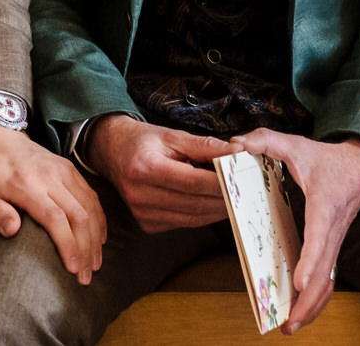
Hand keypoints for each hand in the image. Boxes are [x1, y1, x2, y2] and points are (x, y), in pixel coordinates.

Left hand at [0, 120, 105, 283]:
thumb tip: (13, 232)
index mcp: (25, 183)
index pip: (55, 217)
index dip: (68, 245)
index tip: (73, 269)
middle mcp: (49, 175)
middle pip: (78, 215)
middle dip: (86, 249)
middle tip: (86, 276)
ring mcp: (62, 170)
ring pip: (89, 206)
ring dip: (95, 237)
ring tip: (95, 264)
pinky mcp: (68, 168)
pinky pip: (91, 195)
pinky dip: (99, 219)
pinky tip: (99, 238)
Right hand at [85, 115, 235, 232]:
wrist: (113, 152)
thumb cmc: (144, 141)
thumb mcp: (173, 136)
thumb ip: (205, 146)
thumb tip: (235, 153)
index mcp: (146, 168)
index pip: (194, 182)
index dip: (221, 183)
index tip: (243, 178)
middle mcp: (140, 194)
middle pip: (195, 203)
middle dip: (224, 199)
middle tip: (246, 191)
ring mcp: (142, 212)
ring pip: (192, 218)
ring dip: (217, 211)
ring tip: (235, 199)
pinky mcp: (146, 224)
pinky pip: (182, 223)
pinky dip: (202, 216)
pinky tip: (213, 205)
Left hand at [233, 130, 359, 333]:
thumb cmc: (325, 159)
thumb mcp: (296, 143)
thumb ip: (266, 140)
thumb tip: (237, 144)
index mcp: (325, 205)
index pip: (320, 237)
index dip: (311, 261)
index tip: (300, 283)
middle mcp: (334, 229)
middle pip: (327, 272)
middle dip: (309, 301)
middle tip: (289, 323)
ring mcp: (336, 241)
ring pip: (330, 281)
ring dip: (314, 306)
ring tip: (292, 325)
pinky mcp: (333, 247)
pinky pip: (329, 278)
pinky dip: (318, 298)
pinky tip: (302, 310)